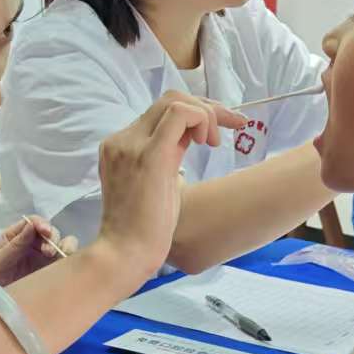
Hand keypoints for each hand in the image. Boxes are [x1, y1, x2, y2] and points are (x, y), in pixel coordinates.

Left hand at [0, 216, 75, 303]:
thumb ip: (14, 245)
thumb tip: (32, 225)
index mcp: (15, 237)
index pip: (33, 222)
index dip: (41, 224)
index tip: (45, 231)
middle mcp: (31, 245)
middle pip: (50, 233)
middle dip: (54, 238)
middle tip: (49, 252)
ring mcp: (41, 260)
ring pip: (61, 246)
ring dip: (65, 248)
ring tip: (62, 257)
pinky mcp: (49, 275)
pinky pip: (63, 265)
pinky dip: (69, 262)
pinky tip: (66, 267)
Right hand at [94, 92, 246, 279]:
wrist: (124, 254)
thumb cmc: (144, 230)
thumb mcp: (158, 184)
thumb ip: (168, 157)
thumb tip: (191, 139)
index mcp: (121, 146)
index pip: (160, 111)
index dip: (196, 114)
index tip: (217, 132)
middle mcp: (122, 139)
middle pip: (169, 99)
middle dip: (207, 108)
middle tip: (232, 127)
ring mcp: (132, 145)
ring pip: (175, 101)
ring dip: (206, 114)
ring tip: (215, 144)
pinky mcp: (149, 155)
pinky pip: (180, 114)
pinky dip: (202, 119)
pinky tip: (209, 143)